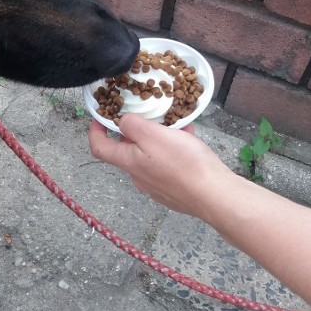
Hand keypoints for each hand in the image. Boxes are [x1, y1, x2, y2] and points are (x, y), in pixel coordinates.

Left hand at [88, 114, 234, 217]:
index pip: (99, 147)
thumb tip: (122, 122)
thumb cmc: (183, 163)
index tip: (100, 115)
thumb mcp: (153, 135)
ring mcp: (157, 186)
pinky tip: (190, 139)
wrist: (214, 195)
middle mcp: (139, 176)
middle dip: (137, 130)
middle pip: (128, 149)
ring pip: (151, 155)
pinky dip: (175, 149)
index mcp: (129, 162)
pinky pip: (168, 164)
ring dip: (160, 138)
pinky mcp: (174, 190)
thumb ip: (133, 125)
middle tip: (151, 115)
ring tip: (177, 125)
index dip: (95, 130)